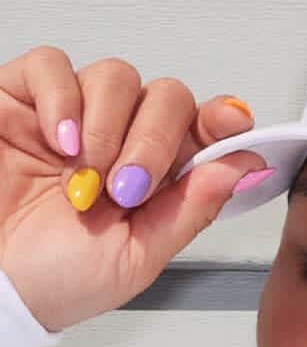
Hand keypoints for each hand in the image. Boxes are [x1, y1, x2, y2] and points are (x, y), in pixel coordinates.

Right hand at [0, 46, 266, 331]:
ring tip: (84, 177)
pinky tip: (60, 143)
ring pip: (117, 76)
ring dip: (109, 127)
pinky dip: (63, 99)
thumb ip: (191, 209)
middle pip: (167, 97)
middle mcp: (121, 140)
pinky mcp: (20, 101)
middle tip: (128, 188)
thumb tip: (245, 166)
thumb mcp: (137, 257)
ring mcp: (74, 118)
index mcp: (157, 176)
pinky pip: (52, 66)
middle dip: (155, 140)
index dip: (222, 119)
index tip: (229, 125)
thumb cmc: (53, 280)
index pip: (203, 127)